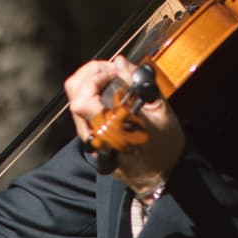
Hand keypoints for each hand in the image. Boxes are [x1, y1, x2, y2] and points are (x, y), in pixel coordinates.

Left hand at [64, 57, 184, 196]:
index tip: (115, 71)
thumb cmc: (164, 146)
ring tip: (113, 77)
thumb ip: (137, 84)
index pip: (82, 99)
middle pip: (73, 93)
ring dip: (90, 81)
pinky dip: (92, 92)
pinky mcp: (89, 137)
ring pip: (74, 99)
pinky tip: (110, 90)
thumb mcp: (160, 111)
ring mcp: (89, 137)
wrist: (159, 175)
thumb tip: (121, 62)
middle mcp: (94, 134)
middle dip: (91, 72)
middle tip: (113, 69)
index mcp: (110, 129)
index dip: (95, 77)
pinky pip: (82, 109)